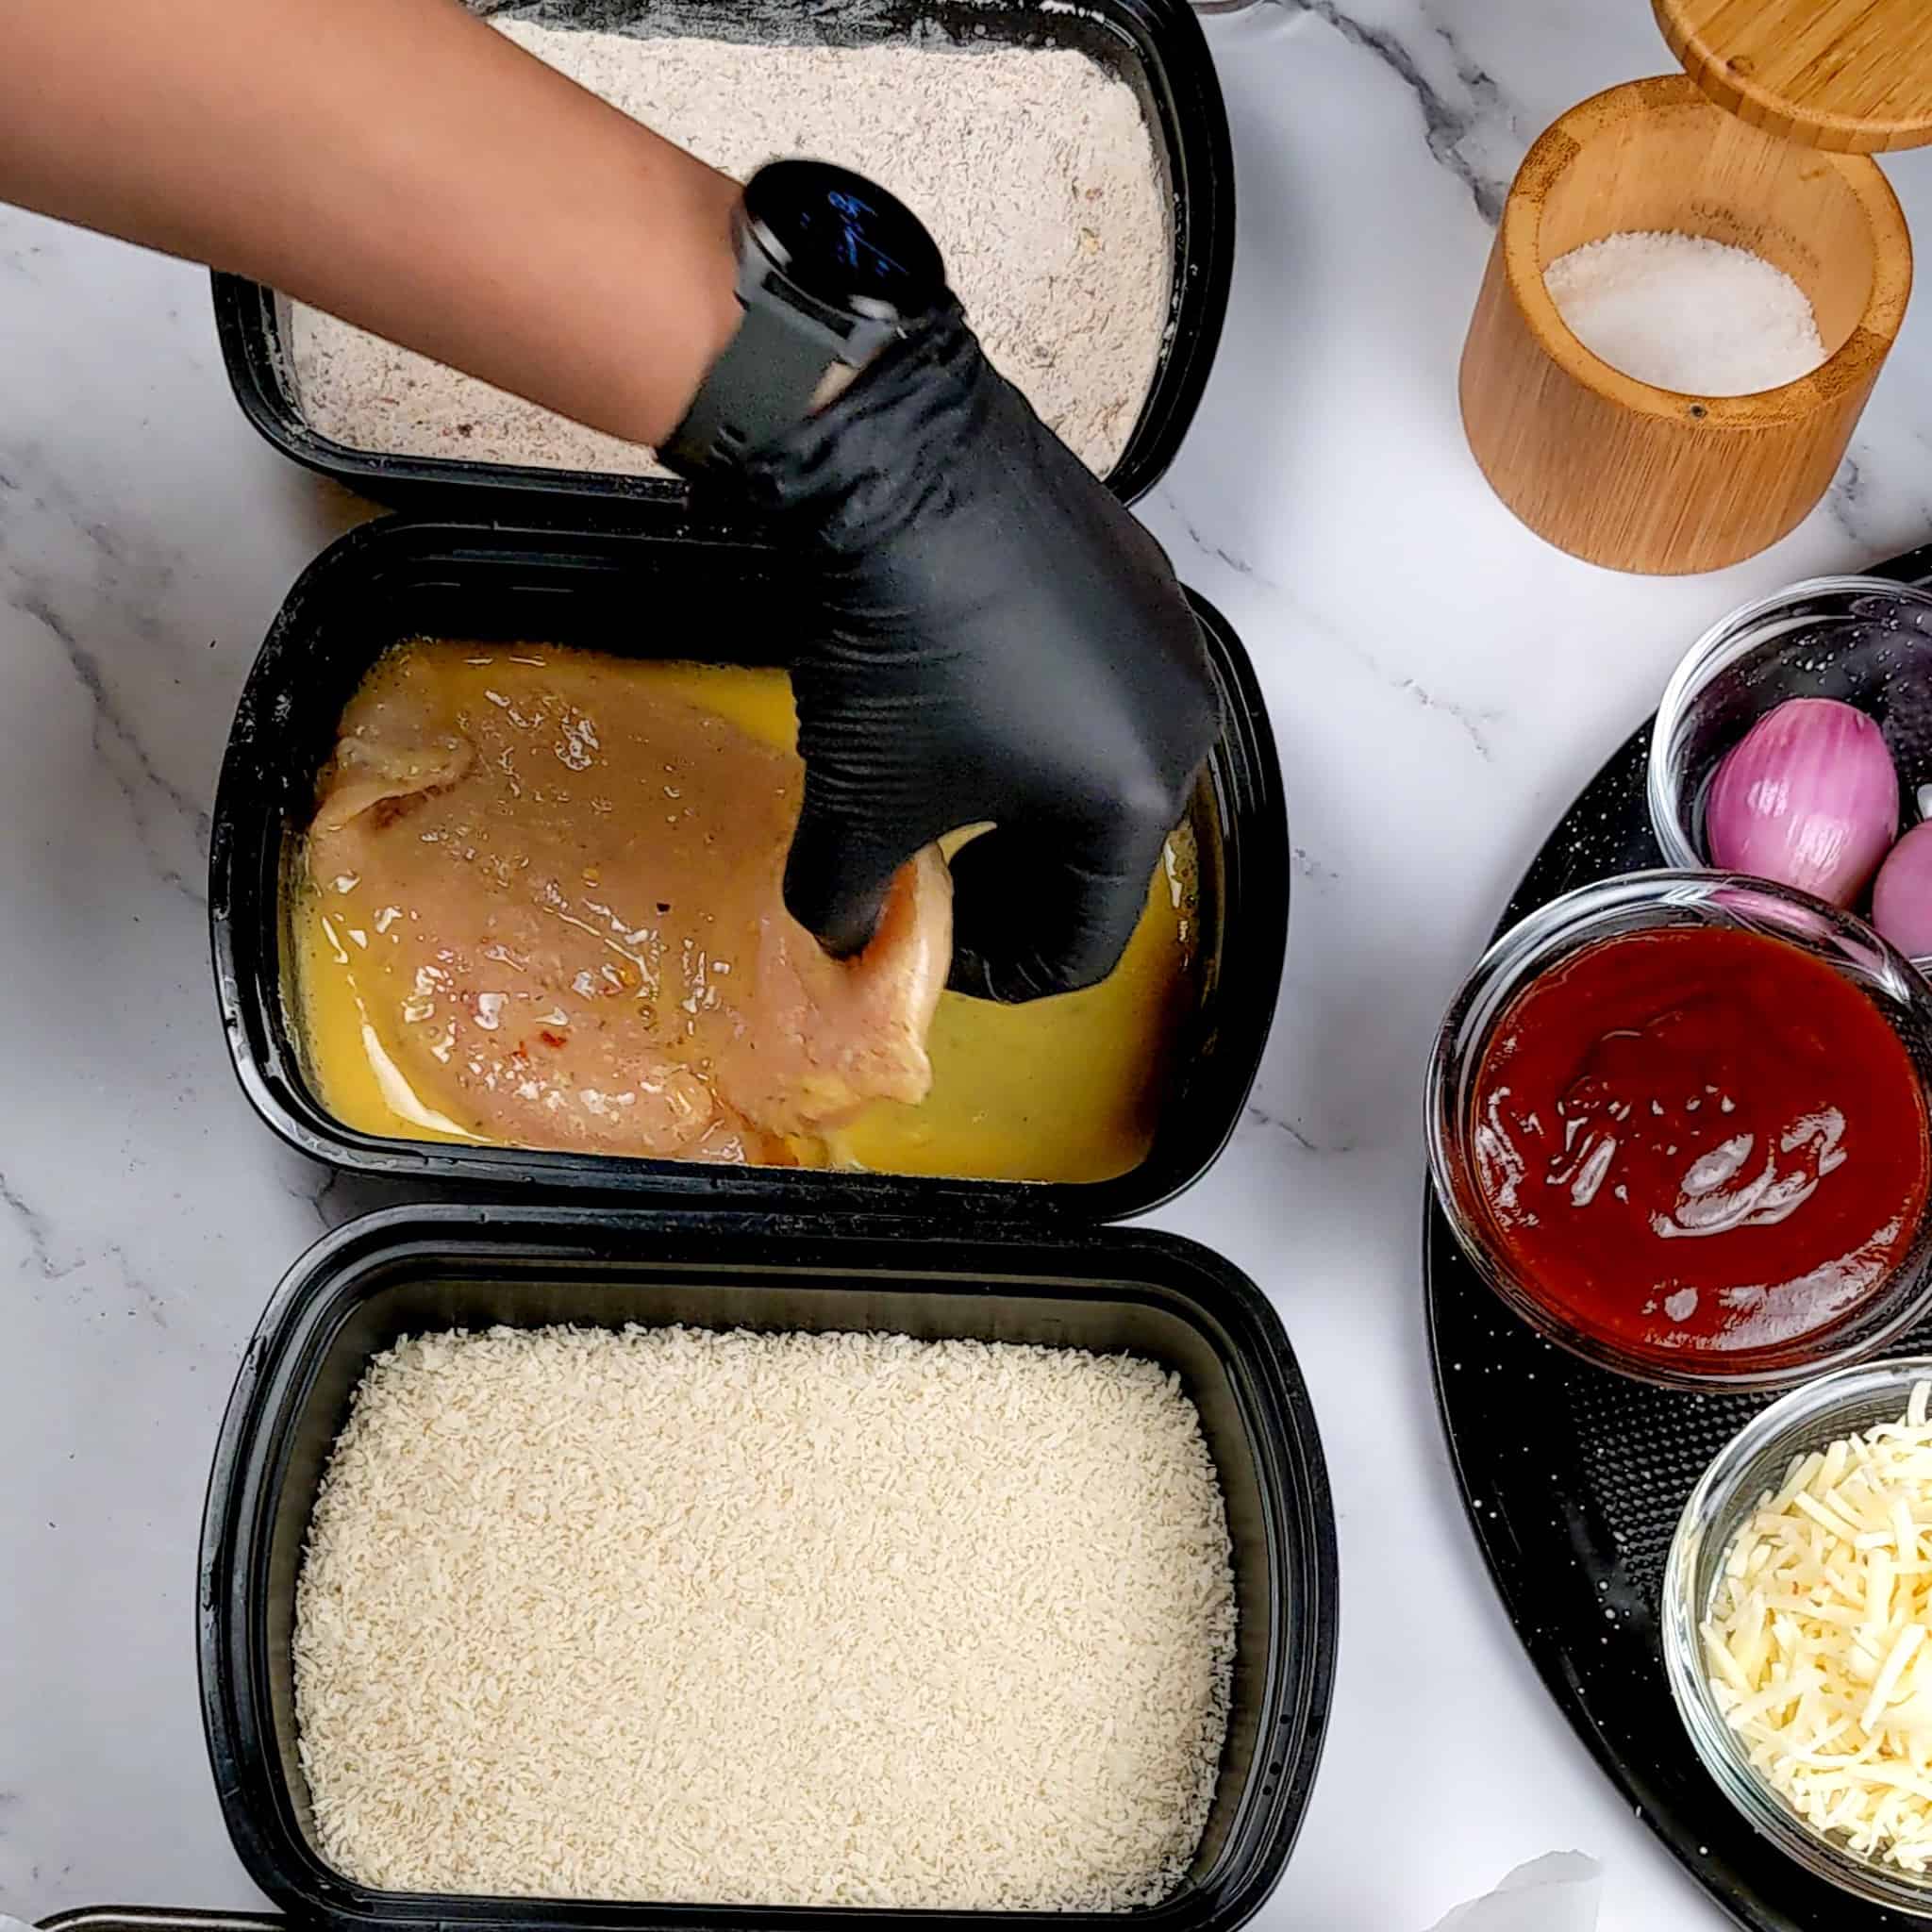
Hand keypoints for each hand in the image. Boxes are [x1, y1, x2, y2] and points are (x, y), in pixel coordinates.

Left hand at [742, 310, 1221, 1002]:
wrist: (891, 463)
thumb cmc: (898, 640)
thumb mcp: (857, 796)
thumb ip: (847, 897)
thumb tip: (839, 934)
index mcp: (1135, 801)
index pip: (1083, 946)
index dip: (999, 973)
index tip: (932, 954)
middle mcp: (1180, 725)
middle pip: (1100, 861)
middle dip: (1012, 890)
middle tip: (934, 888)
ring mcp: (1166, 640)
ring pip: (1102, 773)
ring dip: (1024, 811)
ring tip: (945, 797)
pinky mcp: (1136, 578)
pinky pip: (1100, 690)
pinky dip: (1043, 727)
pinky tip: (970, 703)